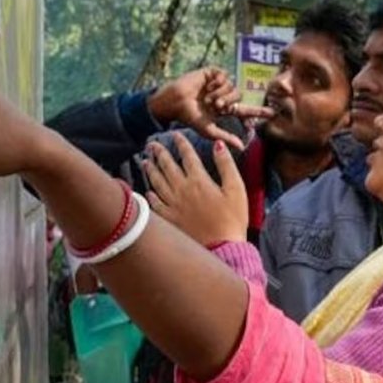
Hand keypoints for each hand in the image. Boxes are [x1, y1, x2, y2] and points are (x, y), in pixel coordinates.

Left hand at [143, 131, 248, 246]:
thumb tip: (218, 144)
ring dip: (151, 170)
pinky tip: (149, 191)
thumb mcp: (236, 189)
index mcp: (199, 180)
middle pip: (167, 166)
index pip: (187, 156)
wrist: (222, 247)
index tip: (175, 135)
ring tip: (145, 161)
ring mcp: (173, 205)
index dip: (181, 143)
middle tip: (152, 144)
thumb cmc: (233, 219)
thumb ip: (226, 165)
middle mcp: (182, 190)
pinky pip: (156, 204)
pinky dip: (151, 195)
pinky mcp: (170, 219)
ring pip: (157, 182)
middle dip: (159, 153)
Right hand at [147, 68, 273, 149]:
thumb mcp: (209, 130)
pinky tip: (206, 86)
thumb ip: (226, 138)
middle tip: (216, 106)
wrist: (175, 102)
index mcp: (226, 109)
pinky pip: (225, 76)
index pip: (246, 110)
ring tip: (208, 97)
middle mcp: (225, 95)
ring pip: (233, 86)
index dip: (259, 111)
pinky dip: (217, 83)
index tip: (273, 113)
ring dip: (221, 94)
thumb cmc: (190, 118)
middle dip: (229, 102)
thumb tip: (242, 148)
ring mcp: (219, 83)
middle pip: (240, 96)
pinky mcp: (213, 73)